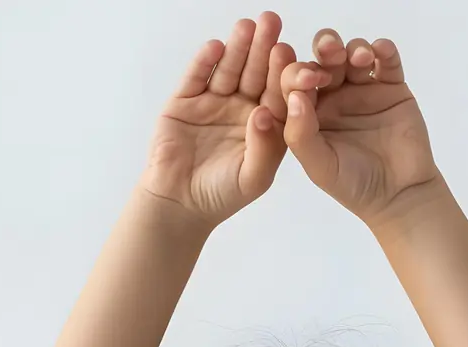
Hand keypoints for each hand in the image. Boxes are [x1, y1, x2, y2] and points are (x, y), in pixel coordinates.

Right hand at [140, 12, 296, 227]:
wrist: (179, 203)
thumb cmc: (221, 195)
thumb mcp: (253, 178)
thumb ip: (264, 148)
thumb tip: (263, 112)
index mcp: (266, 125)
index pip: (278, 94)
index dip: (283, 74)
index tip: (289, 54)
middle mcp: (243, 107)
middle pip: (256, 73)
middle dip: (263, 48)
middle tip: (271, 23)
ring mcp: (214, 101)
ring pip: (228, 69)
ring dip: (237, 47)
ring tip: (245, 27)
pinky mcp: (186, 99)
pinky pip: (197, 76)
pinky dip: (204, 62)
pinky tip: (215, 48)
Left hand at [280, 30, 439, 228]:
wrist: (399, 195)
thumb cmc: (354, 185)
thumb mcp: (319, 167)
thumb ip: (301, 135)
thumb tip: (294, 96)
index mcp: (309, 113)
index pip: (295, 82)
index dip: (297, 73)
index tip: (308, 79)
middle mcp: (333, 96)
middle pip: (324, 59)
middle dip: (325, 49)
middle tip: (331, 51)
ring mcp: (363, 89)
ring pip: (353, 53)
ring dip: (353, 47)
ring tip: (360, 58)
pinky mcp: (392, 87)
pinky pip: (387, 60)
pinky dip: (383, 50)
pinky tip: (380, 53)